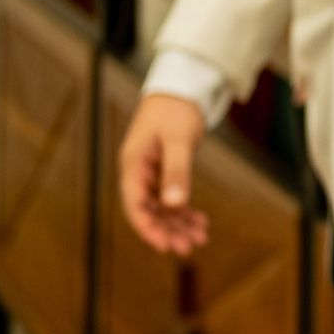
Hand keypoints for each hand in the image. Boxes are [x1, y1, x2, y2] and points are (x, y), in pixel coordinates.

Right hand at [118, 95, 209, 256]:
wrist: (181, 87)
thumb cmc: (176, 109)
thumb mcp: (178, 140)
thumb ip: (176, 172)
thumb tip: (174, 204)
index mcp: (133, 165)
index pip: (135, 205)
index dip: (148, 228)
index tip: (165, 246)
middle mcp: (138, 173)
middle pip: (149, 211)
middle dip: (167, 230)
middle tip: (189, 246)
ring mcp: (151, 173)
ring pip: (162, 207)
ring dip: (178, 224)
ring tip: (200, 237)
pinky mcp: (164, 171)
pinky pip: (171, 198)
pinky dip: (184, 211)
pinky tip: (200, 221)